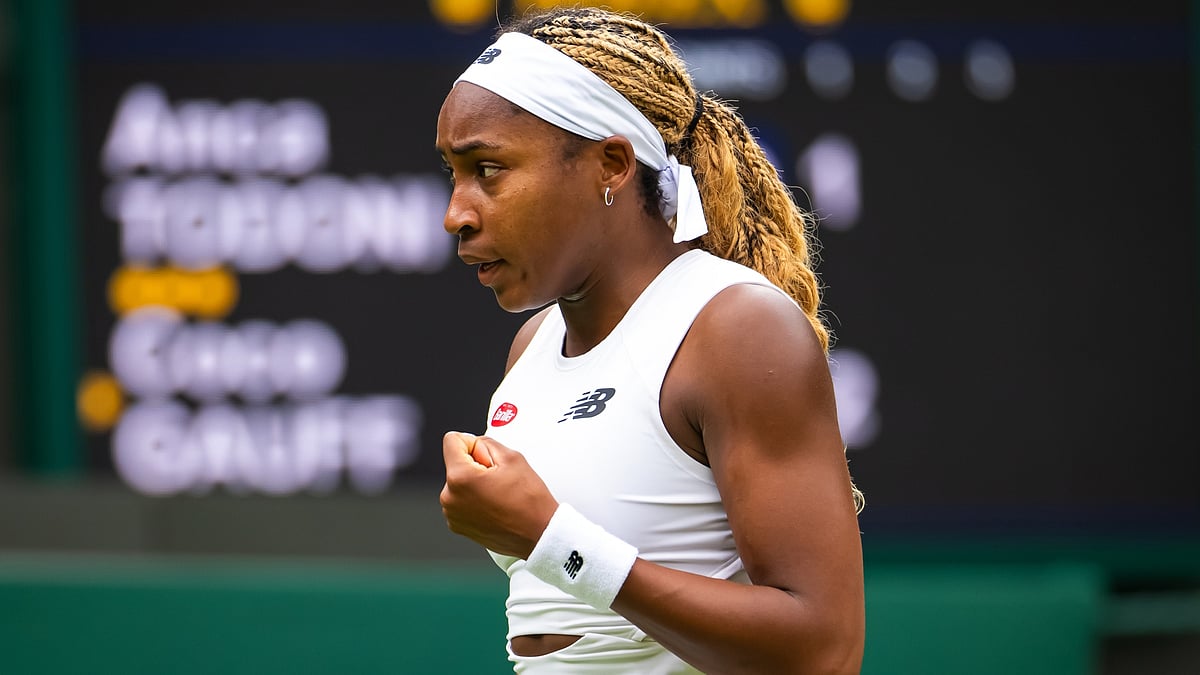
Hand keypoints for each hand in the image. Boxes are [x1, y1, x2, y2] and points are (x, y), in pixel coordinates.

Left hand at [440, 432, 558, 558]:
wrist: (539, 534)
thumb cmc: (529, 501)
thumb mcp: (512, 457)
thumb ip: (486, 442)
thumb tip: (473, 444)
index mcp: (459, 478)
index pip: (452, 440)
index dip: (472, 443)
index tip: (487, 456)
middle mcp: (449, 498)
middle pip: (456, 463)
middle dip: (475, 465)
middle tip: (499, 480)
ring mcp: (452, 514)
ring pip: (459, 482)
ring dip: (475, 483)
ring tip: (499, 495)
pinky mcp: (458, 526)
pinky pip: (461, 501)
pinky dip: (474, 500)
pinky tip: (495, 506)